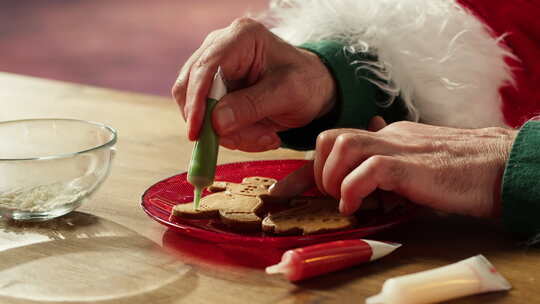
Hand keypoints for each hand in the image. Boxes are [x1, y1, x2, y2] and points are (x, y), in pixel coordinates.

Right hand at [172, 17, 335, 151]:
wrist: (315, 89)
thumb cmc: (307, 83)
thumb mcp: (287, 95)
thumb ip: (251, 107)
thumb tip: (216, 123)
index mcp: (241, 38)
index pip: (205, 68)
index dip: (197, 101)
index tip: (197, 132)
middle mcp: (220, 47)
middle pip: (191, 88)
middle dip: (215, 123)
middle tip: (248, 140)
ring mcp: (214, 69)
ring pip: (197, 109)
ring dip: (230, 133)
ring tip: (266, 135)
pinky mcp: (214, 90)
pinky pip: (208, 120)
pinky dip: (232, 135)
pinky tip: (260, 133)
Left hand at [271, 118, 516, 217]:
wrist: (497, 166)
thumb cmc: (457, 171)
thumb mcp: (414, 164)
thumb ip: (387, 166)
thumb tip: (361, 175)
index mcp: (385, 138)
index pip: (333, 143)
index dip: (302, 170)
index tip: (282, 193)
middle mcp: (386, 137)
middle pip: (330, 137)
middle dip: (316, 170)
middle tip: (330, 195)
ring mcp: (398, 147)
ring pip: (342, 145)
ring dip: (332, 177)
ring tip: (343, 199)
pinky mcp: (410, 165)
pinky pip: (369, 169)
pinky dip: (353, 189)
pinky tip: (356, 206)